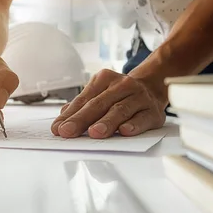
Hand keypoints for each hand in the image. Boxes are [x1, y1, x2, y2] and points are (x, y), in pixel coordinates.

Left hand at [51, 69, 166, 138]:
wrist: (153, 87)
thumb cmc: (121, 95)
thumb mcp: (100, 94)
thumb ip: (81, 106)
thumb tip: (62, 120)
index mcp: (104, 80)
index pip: (84, 100)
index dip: (70, 115)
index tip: (58, 128)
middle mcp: (122, 86)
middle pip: (99, 104)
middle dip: (82, 119)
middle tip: (69, 131)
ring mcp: (139, 98)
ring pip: (120, 110)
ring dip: (107, 122)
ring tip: (94, 133)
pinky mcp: (153, 112)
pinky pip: (142, 118)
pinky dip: (134, 125)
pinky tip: (125, 131)